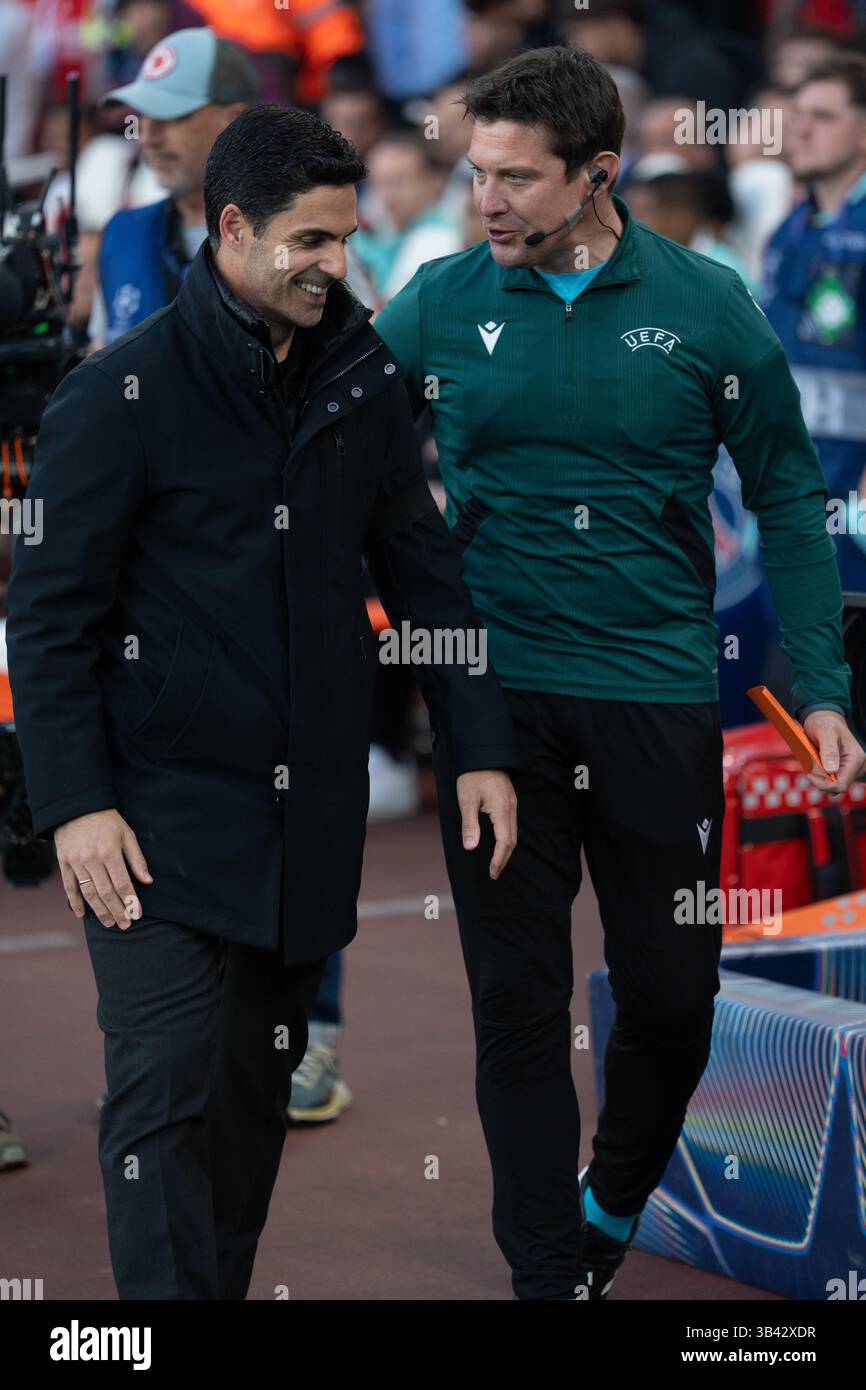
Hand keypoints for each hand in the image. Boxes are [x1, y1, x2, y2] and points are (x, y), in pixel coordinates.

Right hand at [55, 809, 152, 927]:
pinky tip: (81, 914)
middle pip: (106, 892)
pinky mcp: (64, 862)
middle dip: (117, 911)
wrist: (76, 807)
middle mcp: (92, 859)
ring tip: (109, 923)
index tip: (136, 914)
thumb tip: (148, 880)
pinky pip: (69, 886)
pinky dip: (75, 901)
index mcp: (110, 852)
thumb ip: (137, 858)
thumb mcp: (127, 834)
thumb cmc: (106, 820)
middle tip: (125, 925)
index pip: (122, 883)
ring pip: (88, 892)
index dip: (130, 901)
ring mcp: (76, 862)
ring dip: (99, 911)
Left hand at [456, 769, 516, 878]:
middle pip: (512, 840)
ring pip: (513, 833)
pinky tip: (498, 843)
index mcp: (502, 810)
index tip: (492, 872)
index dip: (499, 859)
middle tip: (494, 873)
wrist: (483, 755)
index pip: (504, 842)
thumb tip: (470, 847)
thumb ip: (469, 825)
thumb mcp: (467, 801)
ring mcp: (512, 805)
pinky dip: (506, 838)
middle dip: (503, 858)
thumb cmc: (472, 776)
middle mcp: (511, 809)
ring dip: (506, 850)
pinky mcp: (509, 802)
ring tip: (496, 862)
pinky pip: (511, 825)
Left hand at [802, 710, 865, 798]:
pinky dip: (820, 776)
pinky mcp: (844, 772)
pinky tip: (815, 764)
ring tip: (813, 762)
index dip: (822, 784)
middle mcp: (858, 767)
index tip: (809, 774)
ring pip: (832, 787)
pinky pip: (830, 782)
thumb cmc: (825, 724)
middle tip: (810, 765)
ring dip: (819, 778)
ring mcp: (851, 771)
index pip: (840, 785)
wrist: (825, 720)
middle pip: (836, 788)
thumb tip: (832, 771)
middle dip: (820, 780)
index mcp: (857, 759)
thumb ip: (829, 750)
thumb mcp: (825, 732)